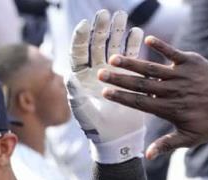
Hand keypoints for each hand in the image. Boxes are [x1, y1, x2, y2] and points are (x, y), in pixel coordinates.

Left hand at [67, 10, 145, 163]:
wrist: (114, 137)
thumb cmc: (95, 127)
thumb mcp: (83, 110)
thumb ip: (75, 94)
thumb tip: (69, 77)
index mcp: (81, 77)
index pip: (78, 53)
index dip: (80, 39)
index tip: (85, 25)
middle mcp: (95, 71)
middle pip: (96, 45)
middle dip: (100, 29)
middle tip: (105, 14)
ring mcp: (112, 72)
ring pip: (114, 46)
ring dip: (117, 31)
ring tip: (122, 16)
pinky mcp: (127, 75)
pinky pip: (131, 56)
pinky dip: (134, 44)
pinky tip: (138, 31)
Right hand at [98, 36, 207, 159]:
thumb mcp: (190, 138)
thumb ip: (167, 144)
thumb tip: (146, 155)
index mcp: (168, 108)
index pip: (139, 102)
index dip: (121, 97)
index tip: (105, 92)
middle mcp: (172, 90)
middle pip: (140, 84)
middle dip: (119, 79)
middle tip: (101, 74)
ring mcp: (181, 75)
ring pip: (152, 68)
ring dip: (132, 63)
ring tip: (114, 58)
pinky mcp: (191, 62)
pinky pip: (173, 53)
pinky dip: (161, 46)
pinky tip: (148, 39)